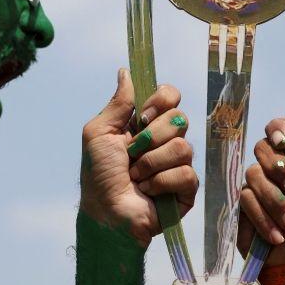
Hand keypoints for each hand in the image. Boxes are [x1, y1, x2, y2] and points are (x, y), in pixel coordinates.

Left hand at [79, 68, 197, 247]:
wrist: (106, 214)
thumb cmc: (98, 176)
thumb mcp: (99, 133)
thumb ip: (117, 103)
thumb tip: (125, 71)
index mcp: (147, 124)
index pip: (171, 96)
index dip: (161, 102)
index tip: (142, 117)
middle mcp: (165, 141)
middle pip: (180, 118)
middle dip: (151, 138)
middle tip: (132, 153)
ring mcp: (178, 165)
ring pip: (183, 147)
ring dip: (151, 164)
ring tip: (137, 177)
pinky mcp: (187, 189)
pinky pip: (187, 173)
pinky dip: (161, 182)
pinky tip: (149, 191)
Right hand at [237, 111, 284, 265]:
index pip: (280, 129)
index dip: (279, 129)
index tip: (284, 141)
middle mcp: (274, 169)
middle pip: (262, 146)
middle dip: (278, 169)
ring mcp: (256, 186)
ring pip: (253, 174)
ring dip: (275, 201)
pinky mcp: (241, 204)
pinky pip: (245, 199)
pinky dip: (264, 218)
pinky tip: (277, 233)